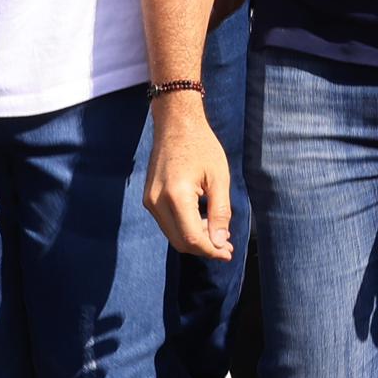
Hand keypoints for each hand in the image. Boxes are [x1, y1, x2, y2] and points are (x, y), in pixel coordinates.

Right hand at [144, 91, 235, 258]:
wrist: (176, 124)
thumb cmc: (202, 146)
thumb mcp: (219, 178)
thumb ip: (220, 212)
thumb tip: (220, 242)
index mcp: (176, 195)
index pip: (192, 238)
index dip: (212, 250)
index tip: (229, 253)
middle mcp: (157, 201)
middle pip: (180, 242)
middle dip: (204, 248)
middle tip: (226, 247)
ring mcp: (150, 200)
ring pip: (173, 235)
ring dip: (195, 239)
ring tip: (218, 234)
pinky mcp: (149, 198)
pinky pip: (167, 223)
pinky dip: (185, 228)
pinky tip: (203, 222)